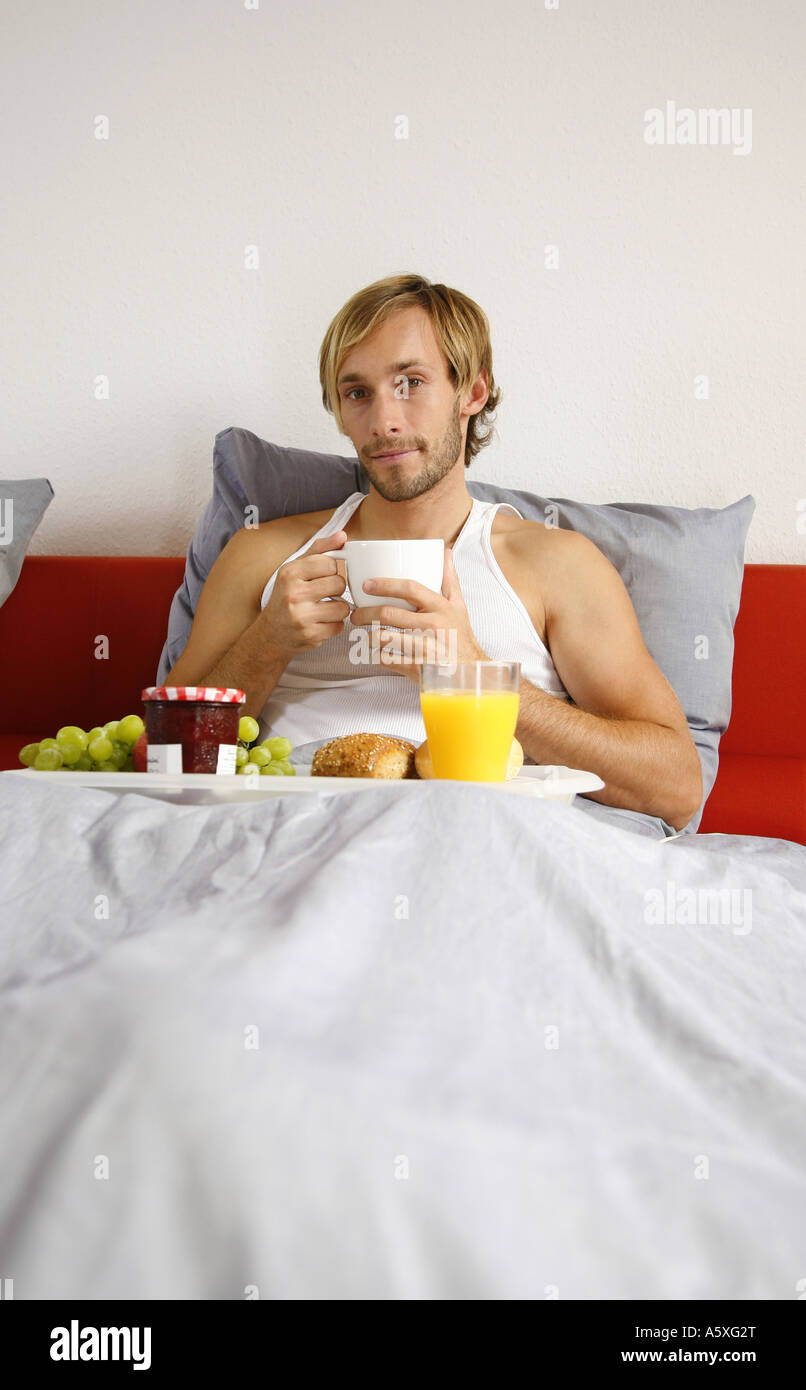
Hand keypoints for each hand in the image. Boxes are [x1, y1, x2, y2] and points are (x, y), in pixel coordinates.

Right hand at [262, 531, 351, 659]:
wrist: (271, 633)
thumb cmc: (287, 596)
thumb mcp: (296, 569)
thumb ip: (320, 550)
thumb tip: (342, 535)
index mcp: (290, 573)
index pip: (330, 563)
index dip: (332, 570)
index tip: (323, 576)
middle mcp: (293, 594)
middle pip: (339, 584)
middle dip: (336, 589)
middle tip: (325, 594)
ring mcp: (302, 617)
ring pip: (343, 607)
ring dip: (338, 608)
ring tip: (325, 608)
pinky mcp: (311, 635)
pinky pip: (339, 626)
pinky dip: (334, 624)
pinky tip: (321, 622)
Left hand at [349, 544, 487, 683]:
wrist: (470, 672)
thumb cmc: (462, 637)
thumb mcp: (459, 606)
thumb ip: (450, 579)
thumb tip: (446, 552)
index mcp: (440, 607)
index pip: (410, 588)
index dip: (385, 584)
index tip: (367, 584)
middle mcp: (433, 626)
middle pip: (389, 613)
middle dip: (365, 613)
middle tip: (356, 614)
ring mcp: (425, 648)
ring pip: (383, 638)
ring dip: (368, 636)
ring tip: (364, 635)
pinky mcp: (418, 668)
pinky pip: (387, 660)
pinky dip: (377, 656)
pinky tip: (376, 654)